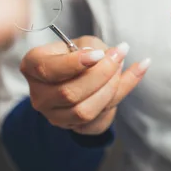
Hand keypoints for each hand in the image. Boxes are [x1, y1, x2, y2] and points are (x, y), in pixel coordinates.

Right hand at [20, 36, 150, 134]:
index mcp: (32, 67)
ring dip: (111, 88)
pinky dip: (122, 94)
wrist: (77, 76)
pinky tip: (138, 71)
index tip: (99, 54)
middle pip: (69, 93)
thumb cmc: (77, 53)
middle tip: (119, 55)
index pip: (49, 70)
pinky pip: (100, 120)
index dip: (76, 63)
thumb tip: (112, 57)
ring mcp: (53, 116)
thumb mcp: (82, 42)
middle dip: (101, 74)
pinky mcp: (72, 128)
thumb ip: (94, 48)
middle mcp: (38, 95)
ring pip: (84, 112)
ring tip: (124, 65)